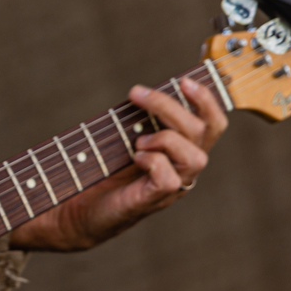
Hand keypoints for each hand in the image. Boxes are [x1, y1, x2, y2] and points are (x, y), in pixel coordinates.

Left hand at [9, 77, 227, 250]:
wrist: (76, 210)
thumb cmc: (101, 171)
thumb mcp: (124, 136)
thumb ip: (142, 118)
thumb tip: (144, 91)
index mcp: (183, 152)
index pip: (213, 124)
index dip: (207, 100)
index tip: (184, 80)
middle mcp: (184, 170)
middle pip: (202, 131)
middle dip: (169, 105)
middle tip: (135, 93)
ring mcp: (172, 188)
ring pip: (195, 157)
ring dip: (165, 138)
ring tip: (137, 140)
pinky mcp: (152, 201)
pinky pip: (170, 179)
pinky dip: (153, 161)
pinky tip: (135, 158)